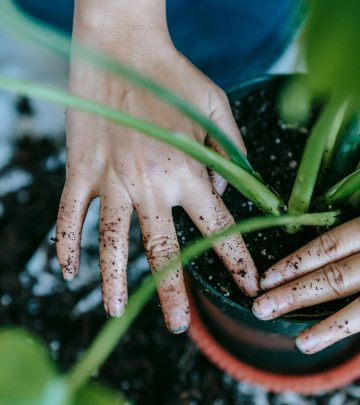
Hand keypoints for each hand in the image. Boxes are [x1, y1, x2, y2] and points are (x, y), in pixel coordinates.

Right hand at [56, 0, 258, 333]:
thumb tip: (231, 192)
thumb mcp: (217, 108)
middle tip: (176, 326)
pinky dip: (66, 245)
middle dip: (172, 292)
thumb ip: (232, 153)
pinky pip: (69, 216)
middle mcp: (149, 183)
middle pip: (163, 250)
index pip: (219, 226)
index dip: (236, 259)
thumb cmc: (172, 76)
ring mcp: (109, 179)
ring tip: (116, 310)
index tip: (246, 286)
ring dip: (113, 281)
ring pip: (112, 242)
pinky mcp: (79, 170)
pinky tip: (69, 271)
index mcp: (187, 169)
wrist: (120, 47)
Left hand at [252, 218, 359, 352]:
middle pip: (336, 278)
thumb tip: (311, 224)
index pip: (329, 246)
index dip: (296, 263)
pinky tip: (330, 341)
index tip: (266, 278)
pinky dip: (349, 330)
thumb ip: (347, 226)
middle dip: (295, 295)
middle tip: (261, 309)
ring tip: (302, 344)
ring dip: (329, 328)